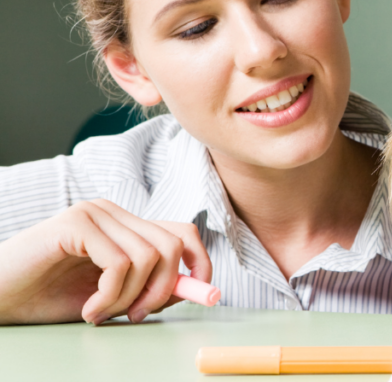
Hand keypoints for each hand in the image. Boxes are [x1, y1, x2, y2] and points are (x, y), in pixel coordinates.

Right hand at [0, 199, 211, 324]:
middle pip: (172, 245)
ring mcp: (95, 213)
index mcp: (126, 226)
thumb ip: (150, 288)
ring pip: (149, 256)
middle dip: (164, 289)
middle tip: (136, 315)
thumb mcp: (111, 297)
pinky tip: (88, 310)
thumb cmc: (49, 297)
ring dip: (129, 297)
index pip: (182, 233)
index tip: (205, 294)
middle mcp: (114, 213)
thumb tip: (196, 288)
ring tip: (100, 313)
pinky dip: (110, 295)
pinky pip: (119, 263)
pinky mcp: (76, 224)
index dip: (200, 262)